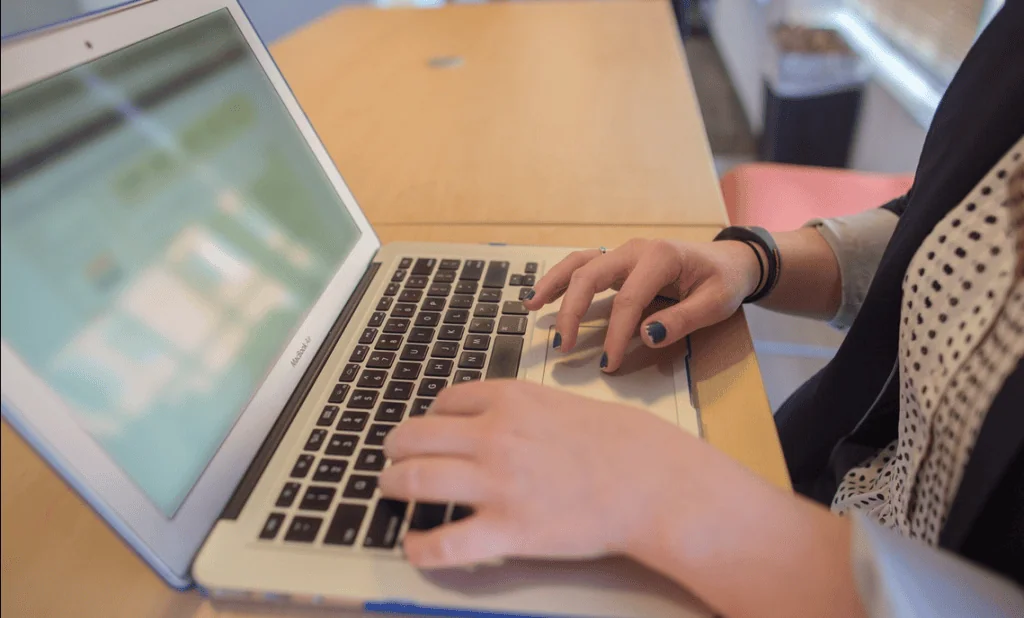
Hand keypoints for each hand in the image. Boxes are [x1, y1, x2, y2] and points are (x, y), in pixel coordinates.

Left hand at [380, 380, 716, 567]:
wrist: (654, 481)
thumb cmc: (621, 443)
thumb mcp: (563, 403)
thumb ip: (522, 409)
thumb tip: (494, 419)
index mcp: (509, 399)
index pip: (443, 400)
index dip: (427, 417)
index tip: (426, 430)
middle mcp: (493, 436)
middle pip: (414, 436)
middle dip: (394, 450)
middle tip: (392, 460)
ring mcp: (496, 483)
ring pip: (412, 480)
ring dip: (391, 485)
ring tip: (390, 491)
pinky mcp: (507, 530)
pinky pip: (442, 542)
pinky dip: (418, 546)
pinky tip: (414, 546)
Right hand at [522, 239, 761, 371]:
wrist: (731, 260)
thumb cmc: (723, 281)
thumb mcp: (715, 303)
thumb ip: (682, 320)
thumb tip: (646, 336)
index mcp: (660, 257)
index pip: (628, 300)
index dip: (615, 335)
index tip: (608, 363)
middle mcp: (635, 250)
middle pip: (591, 276)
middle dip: (572, 312)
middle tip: (563, 346)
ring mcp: (623, 252)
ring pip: (579, 264)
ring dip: (554, 286)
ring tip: (531, 308)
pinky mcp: (618, 262)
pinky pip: (583, 265)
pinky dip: (559, 279)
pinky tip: (540, 296)